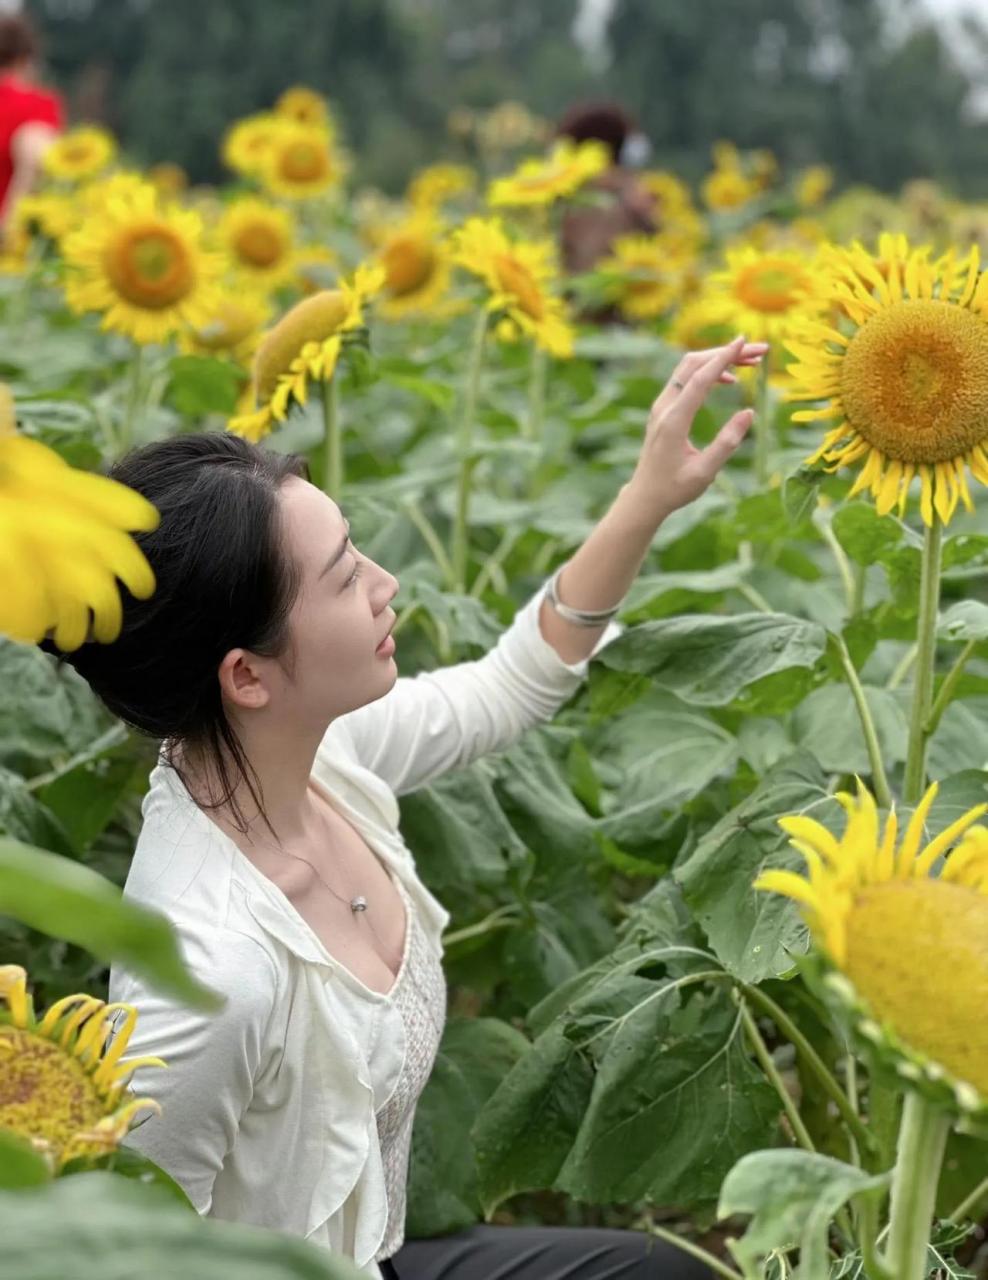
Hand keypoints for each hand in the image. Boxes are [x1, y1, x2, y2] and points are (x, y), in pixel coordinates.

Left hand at [625, 337, 767, 517]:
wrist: (645, 496)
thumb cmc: (675, 488)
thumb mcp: (705, 472)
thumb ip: (727, 443)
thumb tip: (749, 412)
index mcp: (673, 422)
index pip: (699, 379)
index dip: (722, 358)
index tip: (743, 341)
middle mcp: (664, 408)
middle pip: (694, 365)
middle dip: (726, 352)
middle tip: (759, 351)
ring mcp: (661, 406)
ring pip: (689, 368)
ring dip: (717, 359)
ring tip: (750, 361)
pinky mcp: (663, 409)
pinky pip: (685, 379)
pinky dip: (707, 371)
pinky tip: (729, 379)